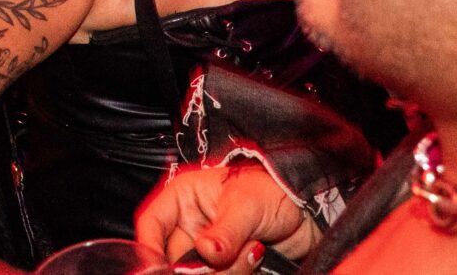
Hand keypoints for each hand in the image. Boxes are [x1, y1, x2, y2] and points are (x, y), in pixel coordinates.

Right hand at [135, 161, 317, 270]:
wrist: (307, 213)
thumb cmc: (273, 190)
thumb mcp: (247, 206)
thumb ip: (225, 232)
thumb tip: (206, 253)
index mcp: (183, 198)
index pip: (151, 223)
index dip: (149, 248)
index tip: (160, 268)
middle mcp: (190, 225)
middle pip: (174, 259)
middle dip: (198, 267)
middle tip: (222, 260)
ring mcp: (207, 249)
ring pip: (199, 273)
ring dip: (226, 271)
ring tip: (253, 250)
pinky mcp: (225, 266)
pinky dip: (237, 274)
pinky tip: (256, 256)